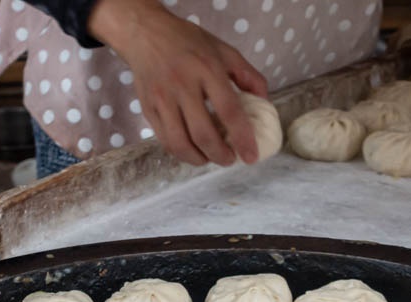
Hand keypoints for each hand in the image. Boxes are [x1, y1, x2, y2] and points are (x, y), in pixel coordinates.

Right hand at [89, 0, 267, 165]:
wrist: (145, 34)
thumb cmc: (189, 42)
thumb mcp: (224, 50)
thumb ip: (248, 75)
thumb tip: (264, 102)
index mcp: (207, 69)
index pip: (229, 110)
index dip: (242, 138)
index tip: (251, 156)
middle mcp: (183, 85)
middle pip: (203, 134)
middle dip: (220, 155)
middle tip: (230, 159)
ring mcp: (162, 99)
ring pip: (180, 143)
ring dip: (199, 159)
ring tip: (210, 158)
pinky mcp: (148, 109)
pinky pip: (165, 141)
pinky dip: (181, 152)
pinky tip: (192, 150)